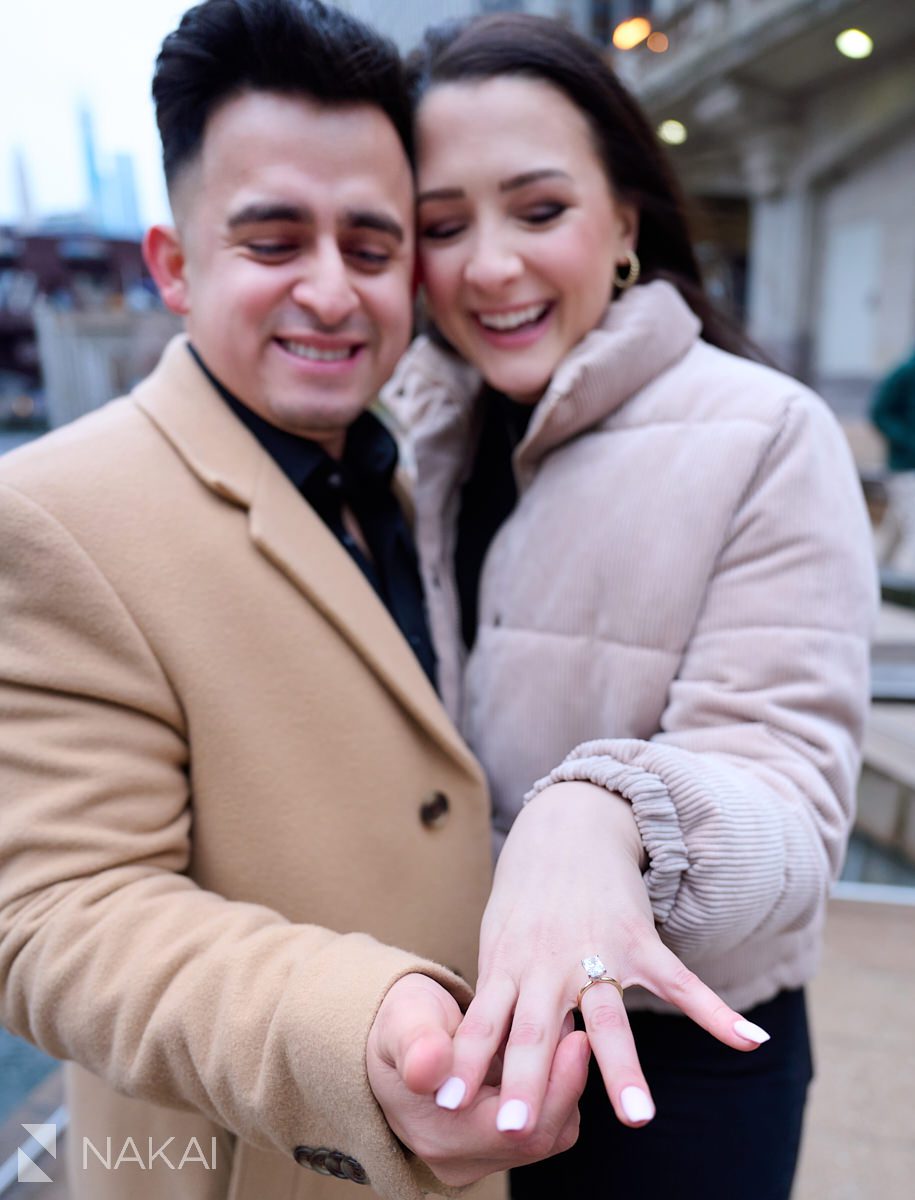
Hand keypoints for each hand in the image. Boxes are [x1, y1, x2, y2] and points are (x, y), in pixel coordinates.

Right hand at [366, 971, 588, 1185]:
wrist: (400, 1032)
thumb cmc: (402, 1022)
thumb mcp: (402, 1021)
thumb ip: (416, 1043)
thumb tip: (430, 1066)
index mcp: (437, 1134)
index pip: (514, 1131)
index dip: (553, 1088)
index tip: (574, 1037)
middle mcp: (461, 1157)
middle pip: (539, 1137)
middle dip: (566, 1084)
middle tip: (580, 1034)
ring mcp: (482, 1153)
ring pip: (549, 1131)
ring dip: (563, 1084)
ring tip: (566, 1036)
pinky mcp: (499, 1140)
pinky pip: (544, 1121)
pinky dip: (553, 1086)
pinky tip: (552, 1050)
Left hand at [436, 783, 770, 1134]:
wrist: (567, 824)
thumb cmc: (527, 895)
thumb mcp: (499, 940)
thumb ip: (498, 997)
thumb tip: (480, 1060)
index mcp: (509, 963)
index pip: (484, 1022)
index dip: (465, 1062)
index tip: (447, 1105)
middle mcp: (549, 962)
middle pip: (536, 1029)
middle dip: (525, 1080)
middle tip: (515, 1131)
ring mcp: (598, 951)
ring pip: (609, 1016)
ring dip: (622, 1068)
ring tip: (639, 1120)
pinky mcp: (640, 940)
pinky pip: (680, 981)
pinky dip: (715, 1011)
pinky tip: (748, 1040)